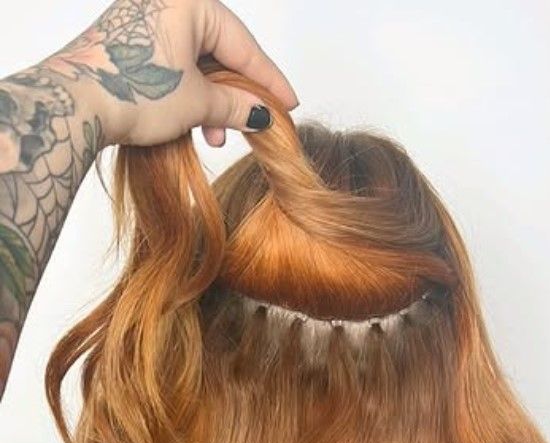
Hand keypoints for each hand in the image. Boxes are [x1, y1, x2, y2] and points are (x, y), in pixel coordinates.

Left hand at [42, 0, 297, 148]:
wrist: (73, 103)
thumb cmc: (136, 91)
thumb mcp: (200, 103)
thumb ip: (238, 106)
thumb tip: (263, 115)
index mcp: (190, 2)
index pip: (244, 46)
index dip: (269, 81)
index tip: (289, 104)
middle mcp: (164, 1)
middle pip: (220, 50)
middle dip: (237, 94)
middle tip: (254, 125)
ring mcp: (141, 19)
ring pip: (195, 60)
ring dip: (212, 100)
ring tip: (215, 135)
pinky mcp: (125, 40)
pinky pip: (172, 62)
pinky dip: (188, 92)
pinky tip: (193, 122)